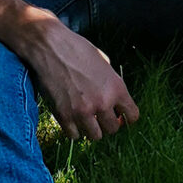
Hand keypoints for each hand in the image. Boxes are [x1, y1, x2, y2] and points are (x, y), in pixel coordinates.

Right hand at [19, 14, 139, 141]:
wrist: (50, 46)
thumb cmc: (76, 49)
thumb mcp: (103, 61)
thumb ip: (110, 81)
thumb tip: (113, 98)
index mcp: (116, 87)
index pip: (133, 116)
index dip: (126, 117)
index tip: (119, 116)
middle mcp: (103, 102)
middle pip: (113, 129)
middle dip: (107, 123)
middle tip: (99, 117)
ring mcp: (83, 111)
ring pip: (95, 136)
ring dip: (91, 129)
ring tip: (85, 119)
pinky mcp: (64, 115)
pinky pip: (74, 136)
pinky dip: (73, 130)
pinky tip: (71, 119)